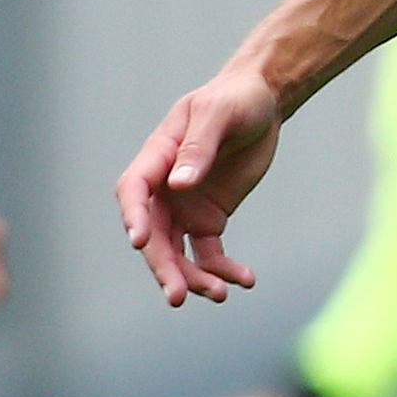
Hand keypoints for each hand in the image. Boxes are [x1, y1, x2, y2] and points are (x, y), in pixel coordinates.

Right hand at [118, 70, 283, 307]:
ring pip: (177, 251)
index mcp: (156, 158)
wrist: (263, 105)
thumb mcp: (219, 114)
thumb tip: (179, 183)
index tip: (140, 241)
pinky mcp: (209, 219)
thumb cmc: (235, 100)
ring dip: (192, 276)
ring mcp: (183, 208)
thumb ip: (199, 147)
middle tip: (176, 295)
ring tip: (218, 294)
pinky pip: (208, 253)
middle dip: (162, 266)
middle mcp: (163, 189)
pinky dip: (222, 269)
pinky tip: (245, 280)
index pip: (134, 192)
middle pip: (153, 235)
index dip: (134, 217)